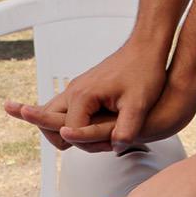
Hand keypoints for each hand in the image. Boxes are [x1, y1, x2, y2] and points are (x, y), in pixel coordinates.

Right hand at [57, 75, 195, 150]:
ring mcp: (76, 89)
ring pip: (53, 117)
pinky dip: (72, 122)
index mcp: (83, 95)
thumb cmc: (143, 71)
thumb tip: (117, 147)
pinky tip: (93, 126)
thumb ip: (126, 129)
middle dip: (68, 140)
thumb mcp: (139, 104)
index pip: (69, 135)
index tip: (110, 142)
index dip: (89, 145)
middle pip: (49, 126)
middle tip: (95, 141)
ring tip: (92, 137)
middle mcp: (74, 91)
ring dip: (66, 131)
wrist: (145, 49)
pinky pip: (66, 111)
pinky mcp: (82, 89)